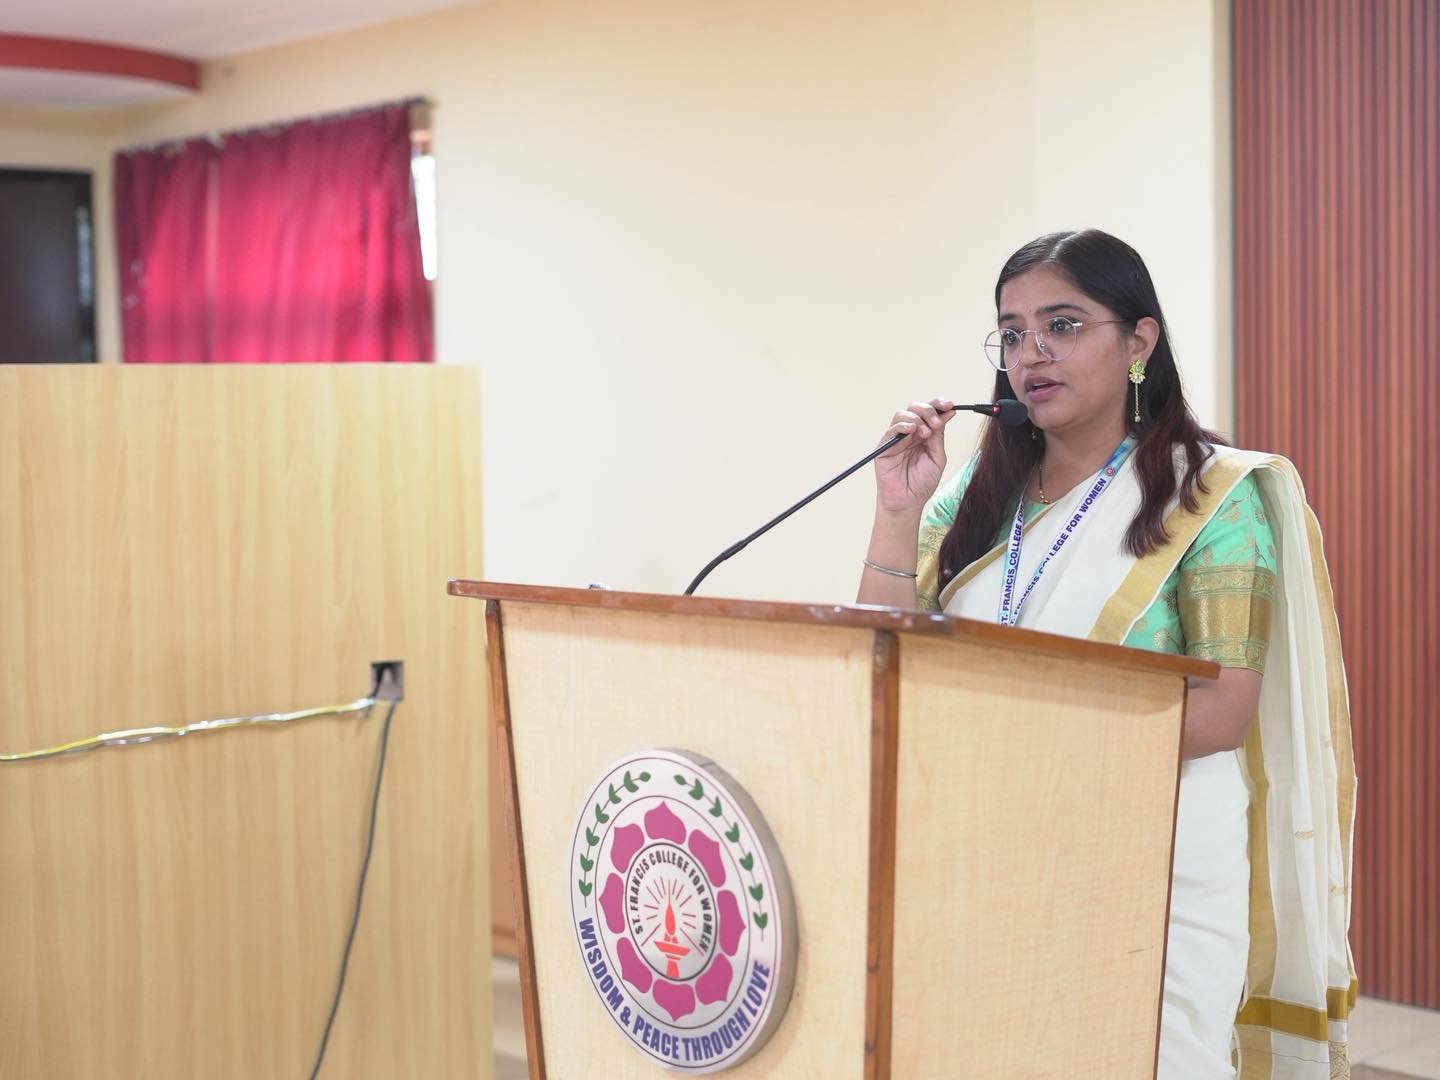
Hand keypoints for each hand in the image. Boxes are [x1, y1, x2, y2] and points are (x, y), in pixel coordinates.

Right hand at [873, 398, 954, 515]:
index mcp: (924, 435)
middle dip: (928, 410)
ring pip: (902, 414)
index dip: (938, 405)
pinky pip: (891, 429)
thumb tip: (948, 413)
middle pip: (915, 408)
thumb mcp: (937, 457)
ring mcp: (897, 439)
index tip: (950, 405)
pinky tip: (913, 431)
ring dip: (917, 418)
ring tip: (925, 433)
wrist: (908, 502)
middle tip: (936, 423)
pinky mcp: (885, 446)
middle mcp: (910, 433)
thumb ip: (939, 436)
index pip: (930, 412)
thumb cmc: (922, 483)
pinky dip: (903, 426)